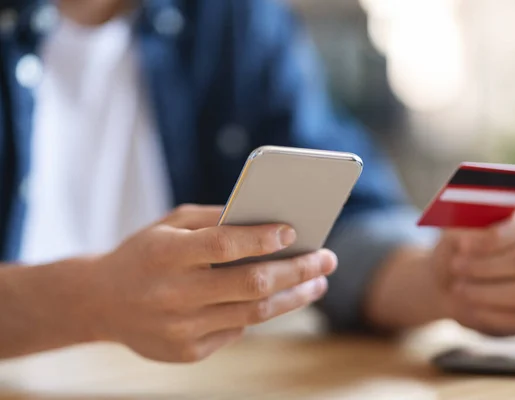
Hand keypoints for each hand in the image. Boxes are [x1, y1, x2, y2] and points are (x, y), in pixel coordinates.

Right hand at [85, 205, 336, 361]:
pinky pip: (236, 330)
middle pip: (252, 284)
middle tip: (328, 259)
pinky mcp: (187, 353)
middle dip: (298, 270)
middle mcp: (173, 294)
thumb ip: (214, 220)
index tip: (295, 230)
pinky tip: (274, 298)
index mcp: (165, 254)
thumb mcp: (170, 224)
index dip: (263, 238)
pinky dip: (258, 312)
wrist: (100, 302)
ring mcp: (180, 329)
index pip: (224, 245)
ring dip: (294, 296)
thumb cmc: (144, 253)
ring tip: (318, 282)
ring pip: (254, 313)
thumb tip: (268, 220)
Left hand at [434, 206, 514, 335]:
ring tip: (457, 288)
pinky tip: (468, 307)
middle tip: (456, 267)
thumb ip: (465, 231)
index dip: (495, 238)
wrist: (448, 282)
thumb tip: (469, 239)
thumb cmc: (456, 251)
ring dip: (485, 292)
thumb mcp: (455, 234)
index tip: (462, 245)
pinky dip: (488, 314)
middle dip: (488, 266)